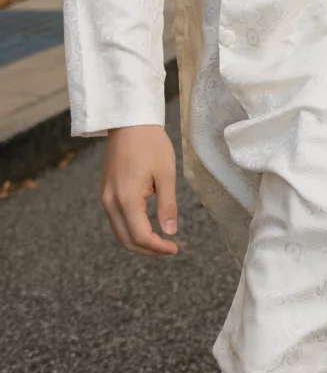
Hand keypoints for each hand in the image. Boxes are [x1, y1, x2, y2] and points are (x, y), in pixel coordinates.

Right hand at [100, 124, 178, 255]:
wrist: (129, 122)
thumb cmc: (150, 144)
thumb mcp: (166, 174)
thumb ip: (167, 206)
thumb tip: (170, 232)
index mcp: (126, 198)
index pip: (140, 236)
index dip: (158, 248)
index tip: (175, 248)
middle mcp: (110, 202)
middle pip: (126, 241)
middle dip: (148, 250)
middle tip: (169, 249)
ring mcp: (105, 198)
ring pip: (119, 232)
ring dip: (139, 241)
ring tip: (161, 241)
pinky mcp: (105, 192)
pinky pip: (116, 220)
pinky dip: (130, 229)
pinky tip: (147, 227)